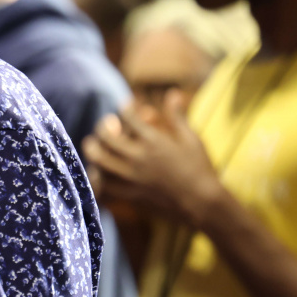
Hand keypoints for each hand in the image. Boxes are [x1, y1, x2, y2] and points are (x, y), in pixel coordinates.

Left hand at [82, 90, 223, 228]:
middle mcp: (139, 157)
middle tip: (105, 127)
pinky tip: (98, 173)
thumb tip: (173, 93)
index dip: (125, 108)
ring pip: (99, 161)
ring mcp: (132, 177)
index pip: (128, 116)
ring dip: (93, 151)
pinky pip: (103, 187)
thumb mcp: (191, 139)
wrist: (202, 203)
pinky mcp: (129, 195)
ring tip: (94, 146)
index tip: (126, 107)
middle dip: (102, 127)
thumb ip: (177, 117)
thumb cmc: (200, 169)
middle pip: (106, 137)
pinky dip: (97, 178)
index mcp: (154, 141)